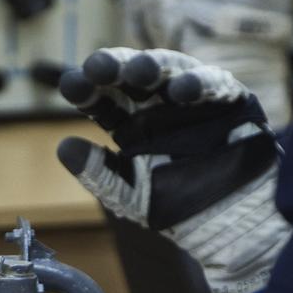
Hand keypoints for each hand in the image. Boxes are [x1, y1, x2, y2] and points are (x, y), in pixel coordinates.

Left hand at [57, 47, 288, 292]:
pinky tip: (183, 92)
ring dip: (154, 67)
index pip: (103, 99)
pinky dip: (200, 85)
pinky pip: (215, 86)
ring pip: (171, 71)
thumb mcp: (130, 195)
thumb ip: (99, 173)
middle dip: (115, 67)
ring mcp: (193, 100)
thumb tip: (63, 146)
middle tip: (98, 65)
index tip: (70, 86)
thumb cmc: (176, 208)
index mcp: (130, 123)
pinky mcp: (229, 101)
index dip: (87, 89)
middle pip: (132, 77)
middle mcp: (158, 105)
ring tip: (140, 70)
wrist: (227, 227)